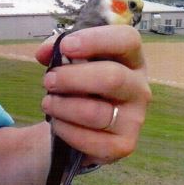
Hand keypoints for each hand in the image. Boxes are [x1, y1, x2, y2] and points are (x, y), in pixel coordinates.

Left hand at [35, 25, 150, 164]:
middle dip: (72, 78)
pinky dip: (66, 130)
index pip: (127, 40)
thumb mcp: (73, 65)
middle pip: (112, 78)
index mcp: (131, 61)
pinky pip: (90, 139)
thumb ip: (58, 52)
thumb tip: (44, 52)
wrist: (86, 127)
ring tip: (47, 103)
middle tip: (48, 80)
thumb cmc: (82, 88)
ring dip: (63, 107)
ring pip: (95, 112)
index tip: (66, 46)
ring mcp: (135, 119)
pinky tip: (57, 124)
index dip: (96, 39)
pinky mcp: (124, 145)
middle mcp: (139, 89)